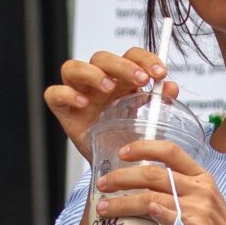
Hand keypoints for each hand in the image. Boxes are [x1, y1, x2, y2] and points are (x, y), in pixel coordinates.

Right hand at [45, 47, 180, 161]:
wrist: (114, 169)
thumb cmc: (128, 139)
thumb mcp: (147, 122)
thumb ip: (159, 103)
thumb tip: (171, 87)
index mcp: (120, 79)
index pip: (129, 55)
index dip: (145, 58)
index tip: (160, 73)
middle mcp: (97, 81)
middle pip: (102, 58)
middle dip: (123, 65)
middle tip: (141, 80)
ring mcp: (77, 93)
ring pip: (73, 67)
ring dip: (93, 74)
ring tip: (109, 88)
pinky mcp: (62, 109)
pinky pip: (54, 93)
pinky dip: (66, 94)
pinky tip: (82, 103)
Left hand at [95, 136, 225, 224]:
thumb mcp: (203, 206)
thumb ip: (179, 195)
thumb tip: (145, 195)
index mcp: (201, 177)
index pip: (170, 151)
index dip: (143, 147)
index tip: (122, 152)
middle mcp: (200, 187)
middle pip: (153, 173)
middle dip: (122, 177)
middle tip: (102, 183)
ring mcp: (198, 207)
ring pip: (151, 195)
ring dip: (122, 201)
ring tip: (102, 208)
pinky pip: (166, 216)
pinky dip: (148, 213)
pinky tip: (132, 214)